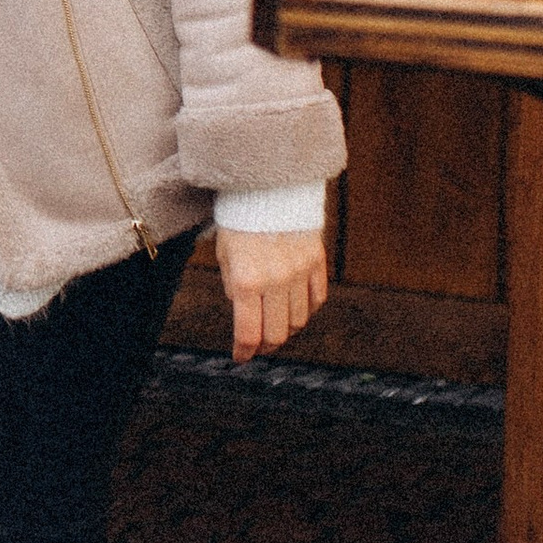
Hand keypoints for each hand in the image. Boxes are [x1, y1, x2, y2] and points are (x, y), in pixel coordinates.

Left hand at [217, 226, 327, 361]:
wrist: (268, 185)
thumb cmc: (240, 218)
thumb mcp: (225, 255)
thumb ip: (234, 288)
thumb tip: (244, 313)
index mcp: (247, 280)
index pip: (248, 332)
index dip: (244, 352)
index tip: (240, 357)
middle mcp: (276, 280)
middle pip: (277, 334)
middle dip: (265, 345)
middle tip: (258, 345)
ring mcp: (300, 272)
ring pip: (299, 320)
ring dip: (286, 329)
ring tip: (275, 325)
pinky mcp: (316, 262)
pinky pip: (317, 299)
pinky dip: (307, 310)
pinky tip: (295, 308)